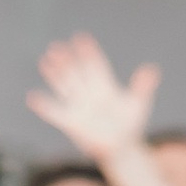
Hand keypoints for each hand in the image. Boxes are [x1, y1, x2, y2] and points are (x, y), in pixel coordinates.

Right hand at [26, 33, 158, 162]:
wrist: (121, 147)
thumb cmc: (130, 124)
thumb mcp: (138, 104)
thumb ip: (143, 87)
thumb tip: (152, 69)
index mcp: (105, 86)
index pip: (95, 65)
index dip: (89, 52)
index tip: (81, 37)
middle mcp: (89, 93)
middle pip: (76, 73)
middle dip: (67, 60)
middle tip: (56, 46)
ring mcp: (79, 106)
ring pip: (65, 87)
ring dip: (55, 75)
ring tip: (45, 60)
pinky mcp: (71, 122)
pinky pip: (55, 112)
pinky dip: (44, 106)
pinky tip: (32, 97)